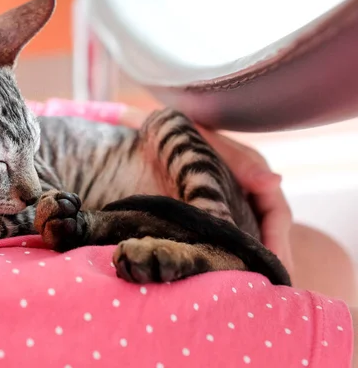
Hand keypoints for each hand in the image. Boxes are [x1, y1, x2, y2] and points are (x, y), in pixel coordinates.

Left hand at [118, 107, 294, 274]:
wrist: (148, 134)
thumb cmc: (181, 134)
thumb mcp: (210, 142)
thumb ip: (240, 161)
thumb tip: (275, 181)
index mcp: (254, 176)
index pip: (277, 214)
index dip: (278, 241)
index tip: (275, 266)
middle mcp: (246, 194)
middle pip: (267, 233)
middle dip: (267, 261)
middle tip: (264, 290)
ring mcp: (227, 207)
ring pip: (246, 239)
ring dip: (247, 262)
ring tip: (244, 290)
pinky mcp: (206, 216)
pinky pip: (222, 239)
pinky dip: (223, 257)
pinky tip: (215, 276)